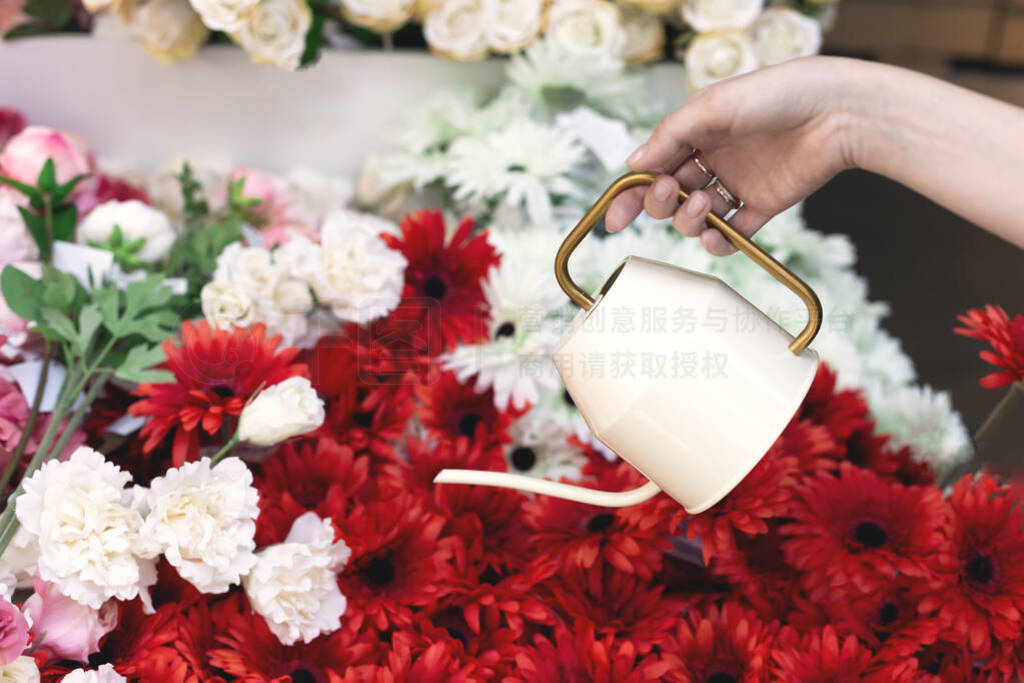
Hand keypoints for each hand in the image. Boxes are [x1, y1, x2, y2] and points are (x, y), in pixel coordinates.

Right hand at [606, 56, 859, 254]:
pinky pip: (731, 233)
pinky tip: (715, 234)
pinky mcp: (763, 205)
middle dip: (659, 201)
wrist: (837, 112)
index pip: (652, 166)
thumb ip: (669, 136)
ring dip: (688, 218)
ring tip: (703, 203)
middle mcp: (713, 158)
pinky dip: (718, 241)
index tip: (614, 219)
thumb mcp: (713, 106)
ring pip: (695, 216)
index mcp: (696, 131)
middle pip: (668, 195)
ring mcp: (737, 184)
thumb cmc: (777, 95)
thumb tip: (633, 165)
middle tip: (670, 193)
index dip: (631, 193)